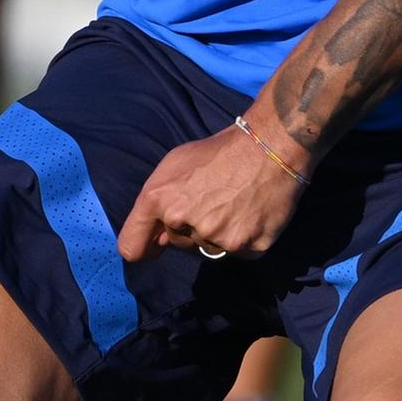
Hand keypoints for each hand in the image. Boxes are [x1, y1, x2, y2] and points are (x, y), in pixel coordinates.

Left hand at [117, 116, 310, 262]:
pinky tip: (250, 214)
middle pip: (177, 245)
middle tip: (211, 201)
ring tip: (234, 205)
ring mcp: (216, 238)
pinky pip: (237, 253)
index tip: (155, 244)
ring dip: (217, 235)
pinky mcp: (247, 247)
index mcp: (159, 199)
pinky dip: (243, 239)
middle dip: (189, 228)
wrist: (270, 147)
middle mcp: (183, 221)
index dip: (143, 247)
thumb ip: (157, 202)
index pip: (132, 248)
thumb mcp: (175, 164)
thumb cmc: (219, 152)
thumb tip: (157, 236)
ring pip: (207, 250)